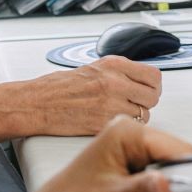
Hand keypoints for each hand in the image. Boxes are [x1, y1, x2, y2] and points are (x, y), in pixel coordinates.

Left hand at [3, 117, 191, 191]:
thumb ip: (142, 191)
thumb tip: (171, 184)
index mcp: (125, 133)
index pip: (178, 147)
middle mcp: (129, 138)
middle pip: (176, 160)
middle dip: (179, 185)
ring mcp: (129, 154)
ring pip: (168, 173)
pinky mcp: (128, 172)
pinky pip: (155, 183)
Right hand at [31, 56, 162, 134]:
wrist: (37, 103)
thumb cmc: (58, 87)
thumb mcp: (92, 68)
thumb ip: (118, 72)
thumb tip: (139, 80)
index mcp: (113, 65)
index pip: (154, 75)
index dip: (153, 85)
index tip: (148, 89)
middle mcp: (115, 82)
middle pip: (153, 96)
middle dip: (147, 101)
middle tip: (136, 103)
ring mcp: (110, 104)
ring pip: (144, 114)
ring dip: (136, 116)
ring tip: (118, 112)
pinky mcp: (104, 123)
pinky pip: (128, 126)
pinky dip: (123, 126)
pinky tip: (109, 121)